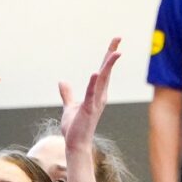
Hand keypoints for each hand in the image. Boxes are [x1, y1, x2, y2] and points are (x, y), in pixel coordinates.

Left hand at [58, 38, 120, 152]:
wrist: (75, 144)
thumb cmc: (75, 127)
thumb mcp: (70, 106)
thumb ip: (68, 94)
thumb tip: (62, 81)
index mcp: (97, 94)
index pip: (104, 71)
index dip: (108, 56)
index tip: (115, 43)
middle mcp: (100, 96)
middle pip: (107, 71)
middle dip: (112, 54)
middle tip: (118, 38)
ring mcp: (95, 102)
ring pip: (103, 80)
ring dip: (109, 66)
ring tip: (116, 52)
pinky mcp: (88, 109)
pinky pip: (91, 94)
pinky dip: (93, 83)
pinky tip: (96, 72)